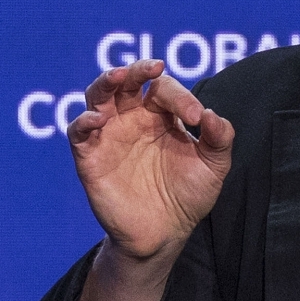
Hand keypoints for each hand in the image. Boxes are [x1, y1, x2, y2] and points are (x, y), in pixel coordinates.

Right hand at [68, 59, 234, 259]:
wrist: (165, 234)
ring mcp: (110, 135)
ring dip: (105, 82)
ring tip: (118, 76)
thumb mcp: (214, 165)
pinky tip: (98, 119)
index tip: (196, 117)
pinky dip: (84, 121)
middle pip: (127, 81)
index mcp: (162, 115)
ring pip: (98, 96)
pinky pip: (79, 132)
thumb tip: (211, 115)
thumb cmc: (189, 194)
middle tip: (154, 66)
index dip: (181, 96)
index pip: (164, 89)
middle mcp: (133, 119)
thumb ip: (220, 138)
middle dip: (138, 69)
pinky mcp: (91, 157)